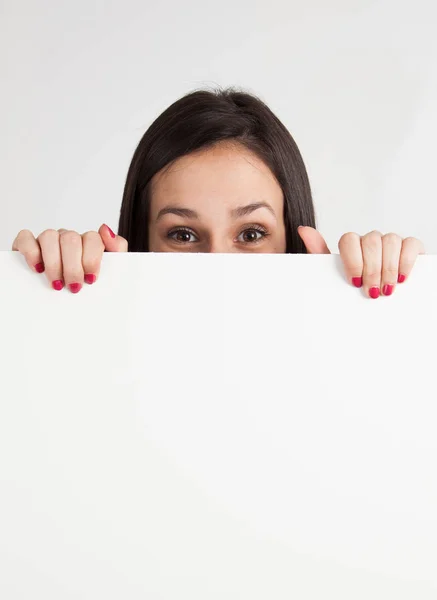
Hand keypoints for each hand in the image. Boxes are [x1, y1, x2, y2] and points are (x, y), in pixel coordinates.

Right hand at [12, 224, 127, 292]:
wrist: (66, 306)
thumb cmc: (88, 285)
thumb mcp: (110, 271)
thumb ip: (116, 249)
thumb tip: (105, 228)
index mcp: (88, 243)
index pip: (92, 238)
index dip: (92, 259)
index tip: (91, 280)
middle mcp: (68, 238)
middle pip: (70, 239)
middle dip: (73, 266)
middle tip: (74, 287)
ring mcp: (48, 240)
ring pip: (49, 236)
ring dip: (54, 263)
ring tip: (57, 284)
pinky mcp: (27, 244)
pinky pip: (26, 238)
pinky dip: (31, 252)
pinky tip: (38, 269)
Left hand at [297, 226, 424, 298]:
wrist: (378, 303)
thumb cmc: (354, 288)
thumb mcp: (335, 276)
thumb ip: (320, 254)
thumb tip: (303, 230)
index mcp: (352, 245)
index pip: (349, 239)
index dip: (352, 260)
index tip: (354, 282)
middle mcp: (371, 240)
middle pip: (371, 241)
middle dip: (371, 269)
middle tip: (371, 291)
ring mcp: (391, 242)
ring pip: (390, 241)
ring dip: (388, 268)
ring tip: (386, 289)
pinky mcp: (410, 247)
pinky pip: (410, 244)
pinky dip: (406, 261)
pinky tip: (401, 278)